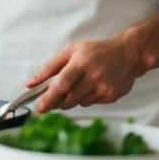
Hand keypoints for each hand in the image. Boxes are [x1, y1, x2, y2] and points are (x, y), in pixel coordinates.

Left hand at [27, 34, 145, 112]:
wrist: (128, 54)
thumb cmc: (96, 51)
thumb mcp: (70, 51)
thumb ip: (49, 67)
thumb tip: (31, 84)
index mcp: (81, 62)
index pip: (61, 84)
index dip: (49, 98)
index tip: (39, 108)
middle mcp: (93, 76)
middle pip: (69, 98)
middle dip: (57, 101)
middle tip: (52, 98)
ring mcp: (104, 88)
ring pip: (78, 103)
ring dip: (71, 99)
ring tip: (78, 84)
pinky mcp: (111, 96)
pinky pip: (90, 103)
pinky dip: (85, 98)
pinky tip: (91, 86)